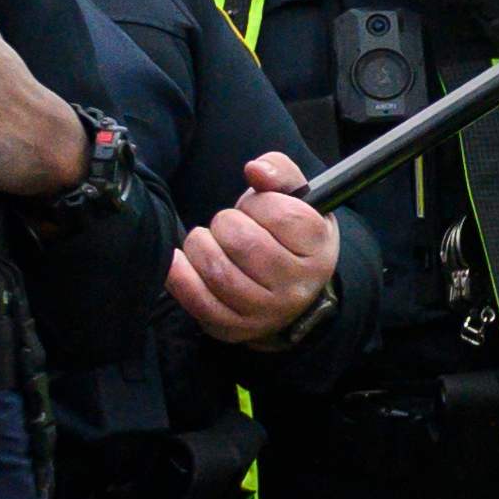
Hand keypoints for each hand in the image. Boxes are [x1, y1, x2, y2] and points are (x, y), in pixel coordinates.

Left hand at [168, 151, 340, 347]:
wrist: (292, 292)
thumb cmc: (287, 237)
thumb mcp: (297, 201)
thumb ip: (279, 172)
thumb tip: (255, 170)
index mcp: (318, 249)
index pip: (280, 214)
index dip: (258, 203)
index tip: (256, 209)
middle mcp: (298, 285)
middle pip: (243, 242)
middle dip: (225, 223)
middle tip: (227, 226)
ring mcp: (267, 311)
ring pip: (218, 271)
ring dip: (200, 246)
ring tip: (205, 241)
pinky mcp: (237, 328)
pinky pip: (199, 301)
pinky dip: (180, 276)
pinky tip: (180, 260)